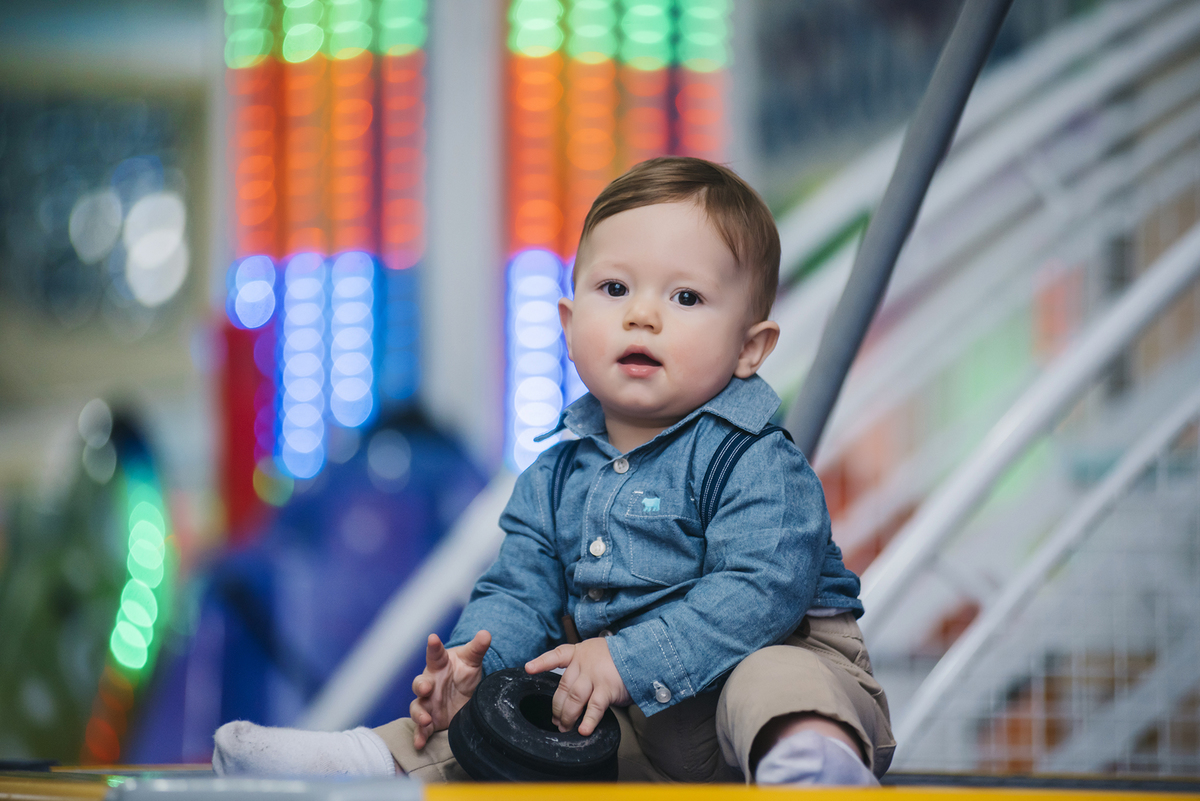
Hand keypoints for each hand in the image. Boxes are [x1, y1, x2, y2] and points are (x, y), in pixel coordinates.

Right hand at [409, 630, 490, 749]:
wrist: (464, 693)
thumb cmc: (463, 671)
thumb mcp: (472, 660)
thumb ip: (477, 648)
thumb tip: (486, 633)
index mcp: (439, 665)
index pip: (435, 654)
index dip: (434, 646)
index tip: (433, 638)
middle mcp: (430, 683)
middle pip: (420, 683)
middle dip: (421, 685)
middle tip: (426, 687)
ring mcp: (428, 703)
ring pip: (417, 707)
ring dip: (419, 714)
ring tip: (425, 720)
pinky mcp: (431, 720)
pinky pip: (421, 729)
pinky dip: (419, 736)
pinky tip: (419, 744)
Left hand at [525, 637, 630, 735]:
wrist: (642, 656)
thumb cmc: (618, 660)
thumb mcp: (597, 655)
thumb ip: (583, 670)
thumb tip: (569, 696)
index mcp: (579, 652)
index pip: (556, 655)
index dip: (541, 662)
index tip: (528, 669)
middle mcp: (584, 663)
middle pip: (563, 687)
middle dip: (557, 707)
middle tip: (556, 721)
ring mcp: (595, 675)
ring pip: (574, 698)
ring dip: (568, 716)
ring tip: (566, 728)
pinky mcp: (607, 688)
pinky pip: (594, 707)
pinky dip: (588, 720)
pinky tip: (583, 730)